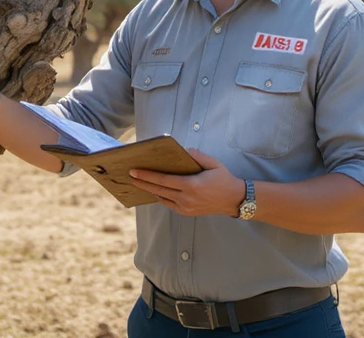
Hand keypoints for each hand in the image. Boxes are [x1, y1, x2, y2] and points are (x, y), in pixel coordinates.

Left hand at [129, 149, 244, 216]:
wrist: (233, 199)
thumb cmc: (223, 178)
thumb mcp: (213, 163)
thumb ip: (198, 155)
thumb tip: (184, 150)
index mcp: (191, 186)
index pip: (164, 180)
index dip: (147, 175)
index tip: (135, 170)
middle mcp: (186, 199)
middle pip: (158, 190)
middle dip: (142, 182)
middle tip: (130, 175)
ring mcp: (186, 208)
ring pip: (161, 198)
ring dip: (149, 190)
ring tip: (138, 182)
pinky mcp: (186, 212)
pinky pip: (168, 204)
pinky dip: (159, 196)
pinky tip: (153, 190)